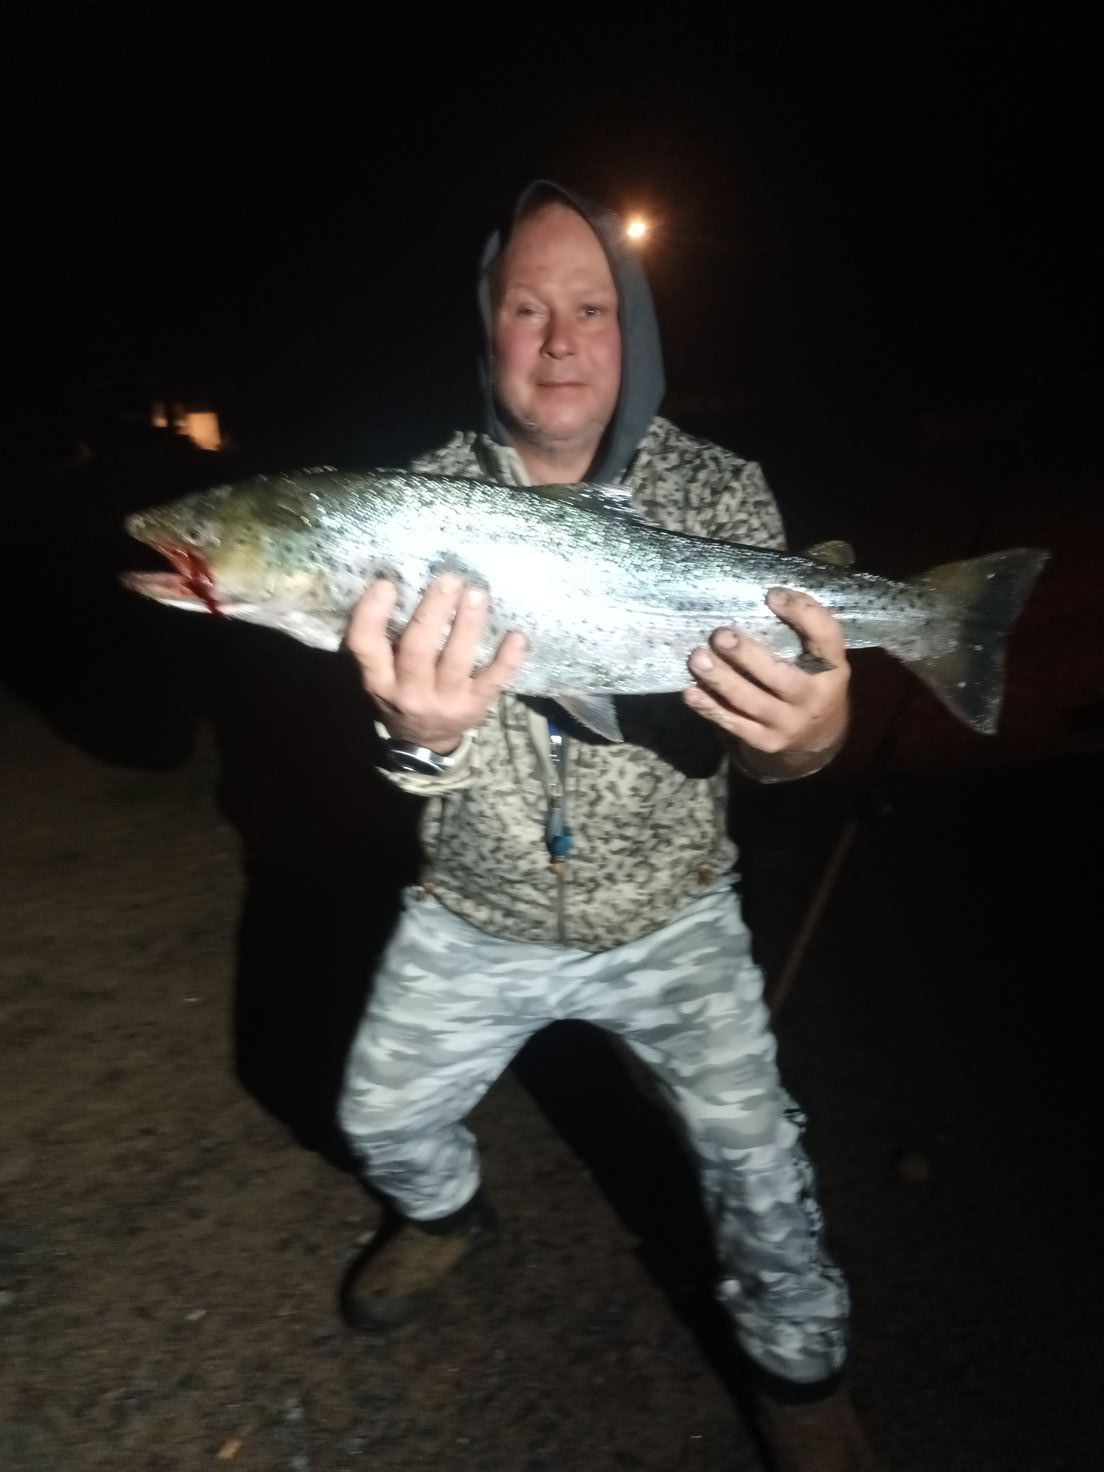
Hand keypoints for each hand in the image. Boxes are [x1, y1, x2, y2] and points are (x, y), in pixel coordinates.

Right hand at [346, 574, 526, 751]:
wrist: (426, 742)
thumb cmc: (403, 692)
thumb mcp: (383, 676)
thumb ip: (387, 641)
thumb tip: (406, 582)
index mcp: (380, 681)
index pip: (366, 647)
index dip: (371, 615)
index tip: (386, 584)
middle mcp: (409, 693)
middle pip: (418, 649)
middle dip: (432, 612)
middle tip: (448, 579)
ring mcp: (445, 701)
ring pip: (456, 660)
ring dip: (468, 625)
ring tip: (476, 593)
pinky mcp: (476, 706)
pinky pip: (493, 681)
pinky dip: (507, 658)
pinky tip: (516, 635)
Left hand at [683, 588, 849, 771]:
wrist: (818, 737)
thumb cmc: (811, 680)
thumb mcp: (819, 658)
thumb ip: (800, 632)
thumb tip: (764, 594)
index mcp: (832, 669)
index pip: (826, 637)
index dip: (802, 614)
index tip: (772, 594)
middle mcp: (814, 698)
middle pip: (780, 677)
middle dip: (747, 655)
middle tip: (720, 634)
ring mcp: (788, 723)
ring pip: (750, 702)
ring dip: (721, 679)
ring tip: (697, 658)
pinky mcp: (765, 740)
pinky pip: (733, 723)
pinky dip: (710, 707)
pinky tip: (691, 690)